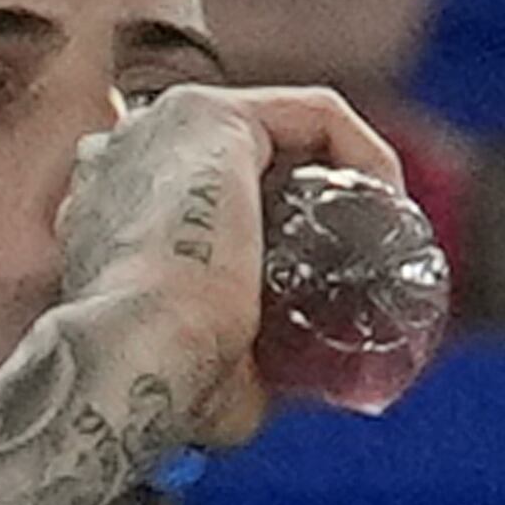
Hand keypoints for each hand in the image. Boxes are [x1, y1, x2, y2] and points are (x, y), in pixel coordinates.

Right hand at [54, 80, 405, 457]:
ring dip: (348, 175)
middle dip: (316, 202)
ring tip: (387, 236)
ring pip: (289, 132)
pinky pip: (315, 113)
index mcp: (113, 212)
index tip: (327, 277)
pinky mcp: (211, 116)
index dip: (277, 229)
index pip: (208, 196)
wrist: (142, 362)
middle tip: (365, 259)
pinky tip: (391, 202)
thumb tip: (268, 391)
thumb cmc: (168, 382)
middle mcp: (130, 152)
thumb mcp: (211, 373)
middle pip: (254, 162)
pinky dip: (365, 151)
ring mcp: (163, 126)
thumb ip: (234, 369)